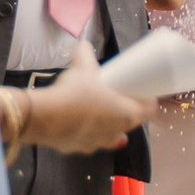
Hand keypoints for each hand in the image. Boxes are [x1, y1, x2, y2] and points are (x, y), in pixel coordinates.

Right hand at [15, 39, 153, 156]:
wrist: (45, 118)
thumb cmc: (74, 92)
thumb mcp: (82, 67)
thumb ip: (85, 54)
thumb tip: (83, 45)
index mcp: (127, 113)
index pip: (150, 109)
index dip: (147, 99)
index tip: (141, 92)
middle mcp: (117, 132)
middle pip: (131, 122)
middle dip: (126, 110)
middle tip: (116, 97)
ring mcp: (99, 144)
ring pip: (111, 135)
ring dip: (108, 124)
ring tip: (97, 111)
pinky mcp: (80, 149)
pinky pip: (89, 141)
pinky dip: (86, 133)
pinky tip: (78, 124)